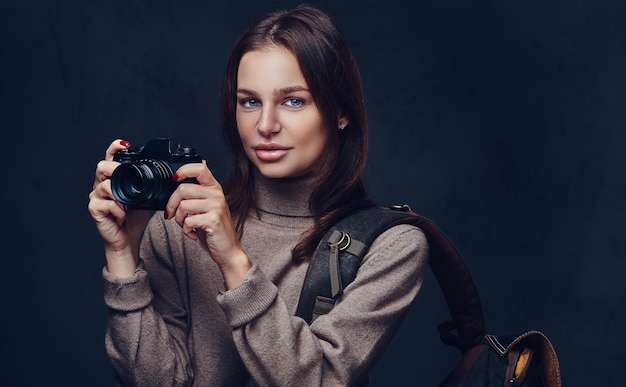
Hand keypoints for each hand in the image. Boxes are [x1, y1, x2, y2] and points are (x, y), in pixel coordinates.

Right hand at [88, 139, 149, 276]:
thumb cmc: (135, 217)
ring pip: (104, 185)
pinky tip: (124, 215)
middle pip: (102, 167)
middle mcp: (101, 185)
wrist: (127, 238)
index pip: (111, 158)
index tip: (124, 144)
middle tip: (128, 180)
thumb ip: (149, 184)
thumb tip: (171, 174)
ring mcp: (96, 197)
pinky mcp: (95, 209)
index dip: (115, 148)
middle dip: (116, 170)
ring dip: (120, 195)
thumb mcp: (146, 196)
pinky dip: (118, 209)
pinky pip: (106, 203)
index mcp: (114, 179)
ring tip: (128, 206)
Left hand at [164, 162, 250, 288]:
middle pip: (183, 189)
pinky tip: (193, 233)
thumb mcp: (207, 205)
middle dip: (172, 204)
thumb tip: (192, 167)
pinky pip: (188, 221)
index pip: (199, 168)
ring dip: (179, 219)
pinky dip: (186, 230)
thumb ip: (199, 189)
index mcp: (214, 188)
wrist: (228, 249)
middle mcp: (217, 194)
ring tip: (186, 225)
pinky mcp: (213, 220)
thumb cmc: (214, 227)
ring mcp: (216, 207)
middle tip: (173, 214)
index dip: (183, 170)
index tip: (174, 179)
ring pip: (183, 206)